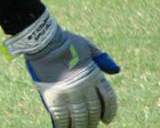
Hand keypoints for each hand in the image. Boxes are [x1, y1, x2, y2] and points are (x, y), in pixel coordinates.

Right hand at [6, 13, 119, 127]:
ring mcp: (69, 93)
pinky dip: (63, 125)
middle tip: (90, 126)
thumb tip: (115, 70)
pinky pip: (61, 117)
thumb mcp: (88, 46)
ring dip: (80, 126)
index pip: (108, 99)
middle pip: (93, 111)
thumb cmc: (66, 42)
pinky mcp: (54, 96)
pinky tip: (63, 127)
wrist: (44, 41)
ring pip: (79, 117)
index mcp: (95, 75)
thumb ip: (102, 59)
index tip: (106, 120)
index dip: (109, 112)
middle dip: (92, 122)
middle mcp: (85, 87)